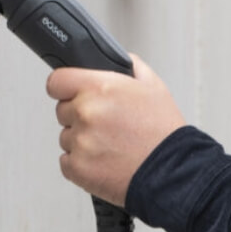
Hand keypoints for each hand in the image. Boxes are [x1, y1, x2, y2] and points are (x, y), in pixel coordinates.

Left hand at [46, 55, 185, 206]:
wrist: (174, 173)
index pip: (57, 81)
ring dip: (82, 140)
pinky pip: (67, 161)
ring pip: (66, 137)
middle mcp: (85, 112)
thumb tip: (115, 58)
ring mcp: (79, 142)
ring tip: (112, 145)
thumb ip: (129, 66)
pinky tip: (105, 161)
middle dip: (79, 116)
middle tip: (107, 125)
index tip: (71, 93)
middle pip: (62, 110)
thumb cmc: (164, 133)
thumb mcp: (153, 86)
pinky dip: (81, 163)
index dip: (65, 87)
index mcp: (99, 88)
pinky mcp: (77, 168)